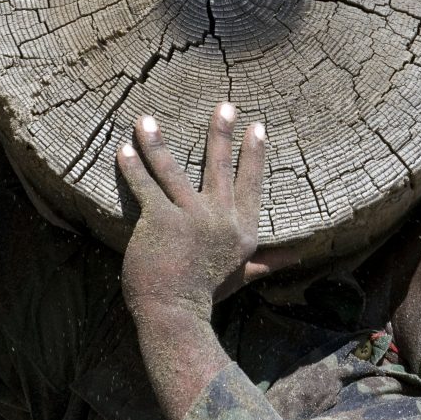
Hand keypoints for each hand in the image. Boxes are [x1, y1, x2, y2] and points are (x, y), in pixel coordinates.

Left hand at [117, 103, 267, 320]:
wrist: (175, 314)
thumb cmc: (207, 294)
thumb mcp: (243, 275)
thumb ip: (267, 261)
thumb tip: (297, 257)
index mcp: (243, 230)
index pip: (252, 185)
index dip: (254, 155)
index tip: (258, 127)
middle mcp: (221, 219)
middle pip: (220, 167)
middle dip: (221, 133)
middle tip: (225, 105)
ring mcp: (191, 217)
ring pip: (173, 170)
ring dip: (157, 142)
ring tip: (146, 119)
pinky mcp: (160, 220)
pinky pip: (145, 186)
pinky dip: (133, 167)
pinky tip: (124, 149)